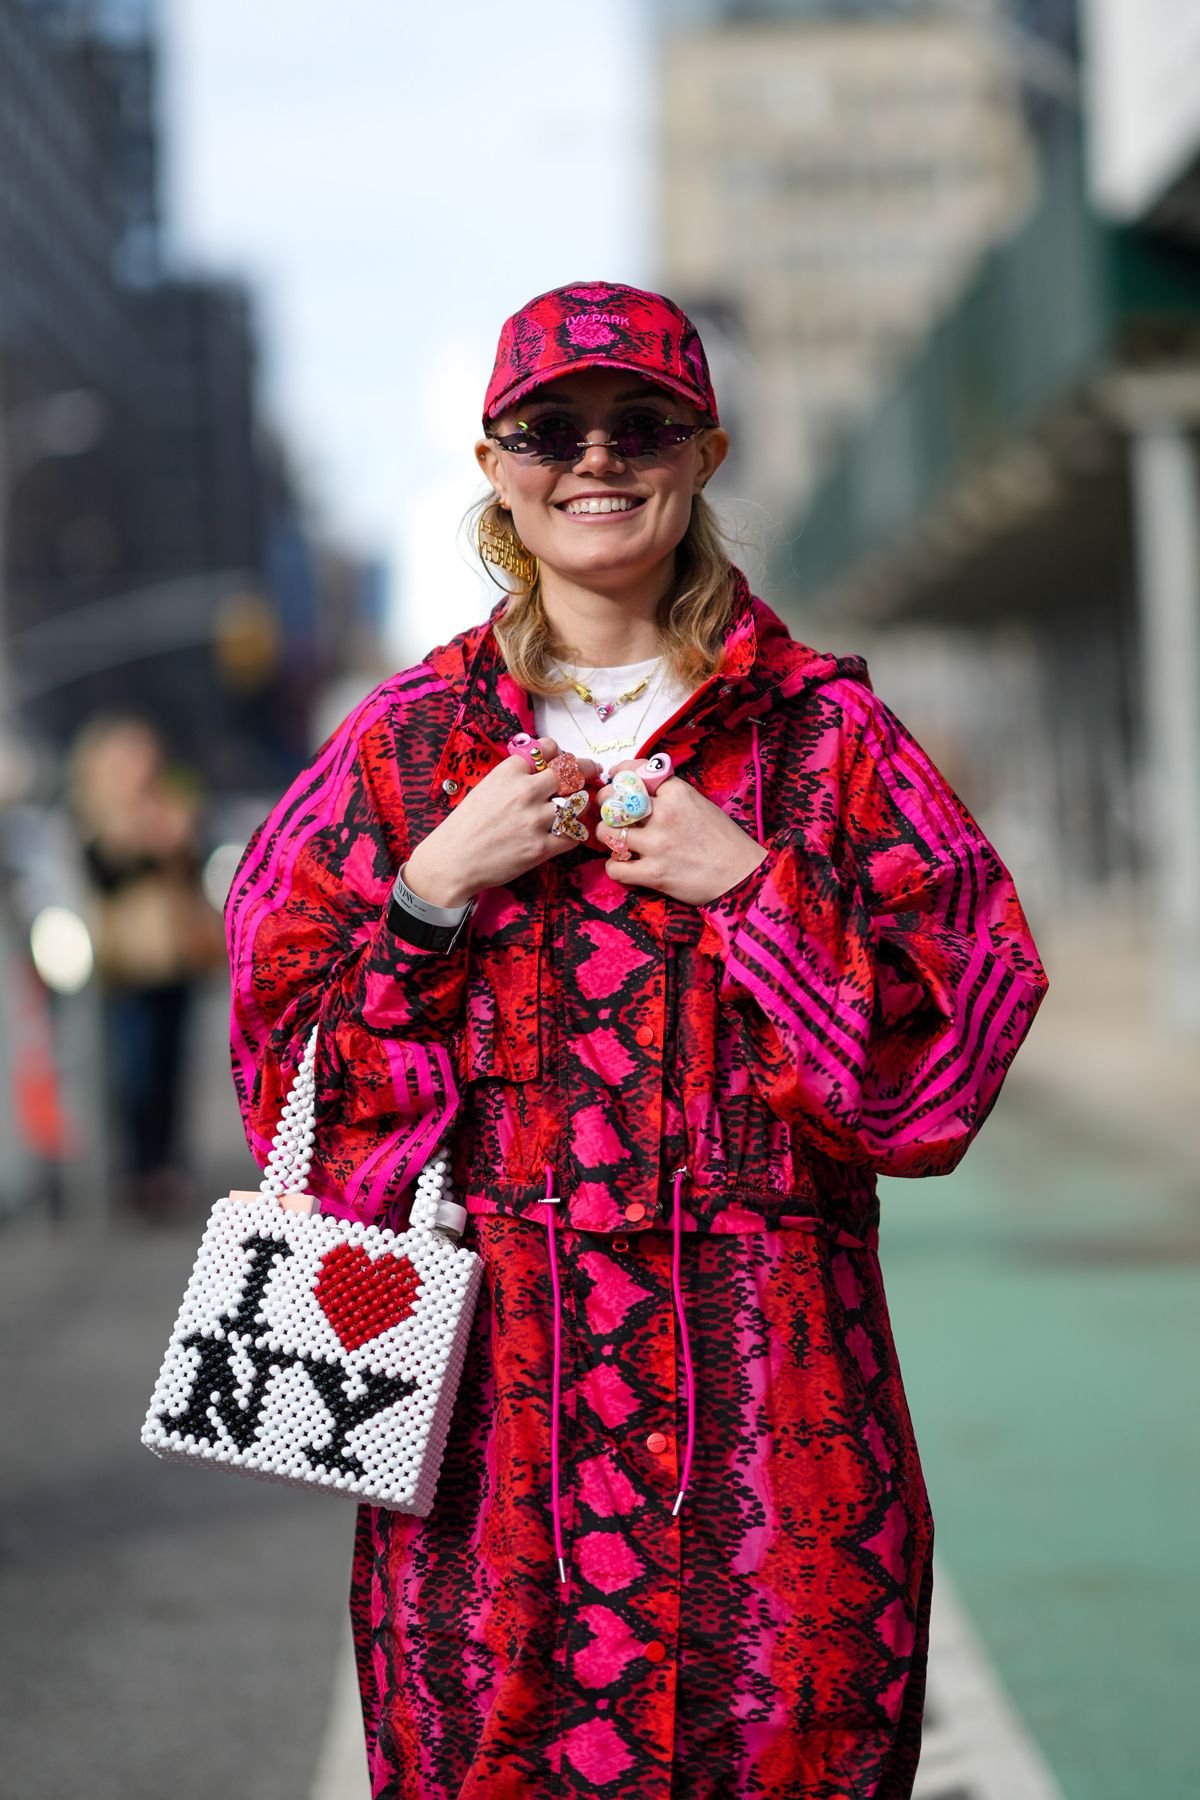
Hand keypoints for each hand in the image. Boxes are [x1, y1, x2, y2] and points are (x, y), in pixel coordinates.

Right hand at [404, 737, 600, 905]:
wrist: (451, 860)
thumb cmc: (466, 824)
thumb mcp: (487, 787)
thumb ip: (515, 776)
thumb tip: (544, 768)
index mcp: (510, 771)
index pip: (549, 749)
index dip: (560, 753)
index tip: (564, 760)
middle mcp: (525, 790)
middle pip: (571, 771)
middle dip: (586, 769)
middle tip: (593, 772)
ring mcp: (535, 820)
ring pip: (577, 803)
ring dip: (579, 805)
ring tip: (575, 809)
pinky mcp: (541, 848)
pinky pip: (574, 835)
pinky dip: (574, 833)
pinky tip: (568, 833)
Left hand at [595, 759, 767, 904]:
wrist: (742, 875)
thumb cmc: (724, 840)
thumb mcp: (700, 804)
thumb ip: (671, 796)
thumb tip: (640, 790)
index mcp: (678, 793)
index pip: (636, 771)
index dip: (620, 774)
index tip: (615, 778)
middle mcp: (665, 814)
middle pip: (613, 800)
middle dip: (605, 805)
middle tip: (610, 812)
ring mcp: (657, 845)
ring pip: (608, 832)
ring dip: (607, 836)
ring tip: (616, 841)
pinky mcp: (654, 874)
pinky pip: (616, 868)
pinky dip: (615, 868)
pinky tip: (624, 866)